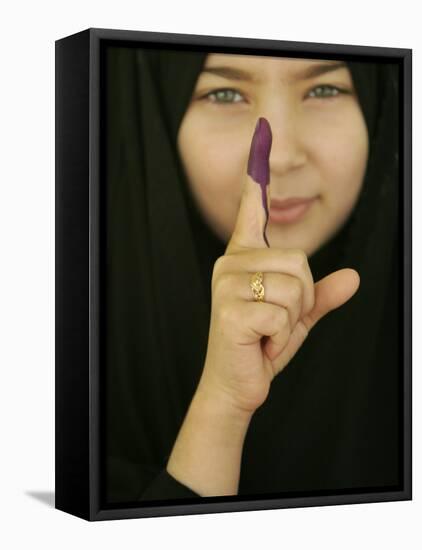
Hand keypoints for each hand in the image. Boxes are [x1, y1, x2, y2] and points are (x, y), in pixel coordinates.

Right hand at [198, 117, 359, 414]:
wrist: (238, 382)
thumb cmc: (263, 343)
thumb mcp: (297, 316)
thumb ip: (321, 295)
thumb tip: (353, 277)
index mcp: (244, 258)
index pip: (251, 211)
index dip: (258, 177)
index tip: (259, 135)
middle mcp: (231, 264)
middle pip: (299, 260)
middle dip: (303, 298)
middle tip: (277, 320)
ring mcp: (227, 284)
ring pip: (295, 285)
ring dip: (292, 318)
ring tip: (268, 331)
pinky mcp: (230, 309)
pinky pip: (283, 313)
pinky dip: (282, 336)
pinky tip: (260, 342)